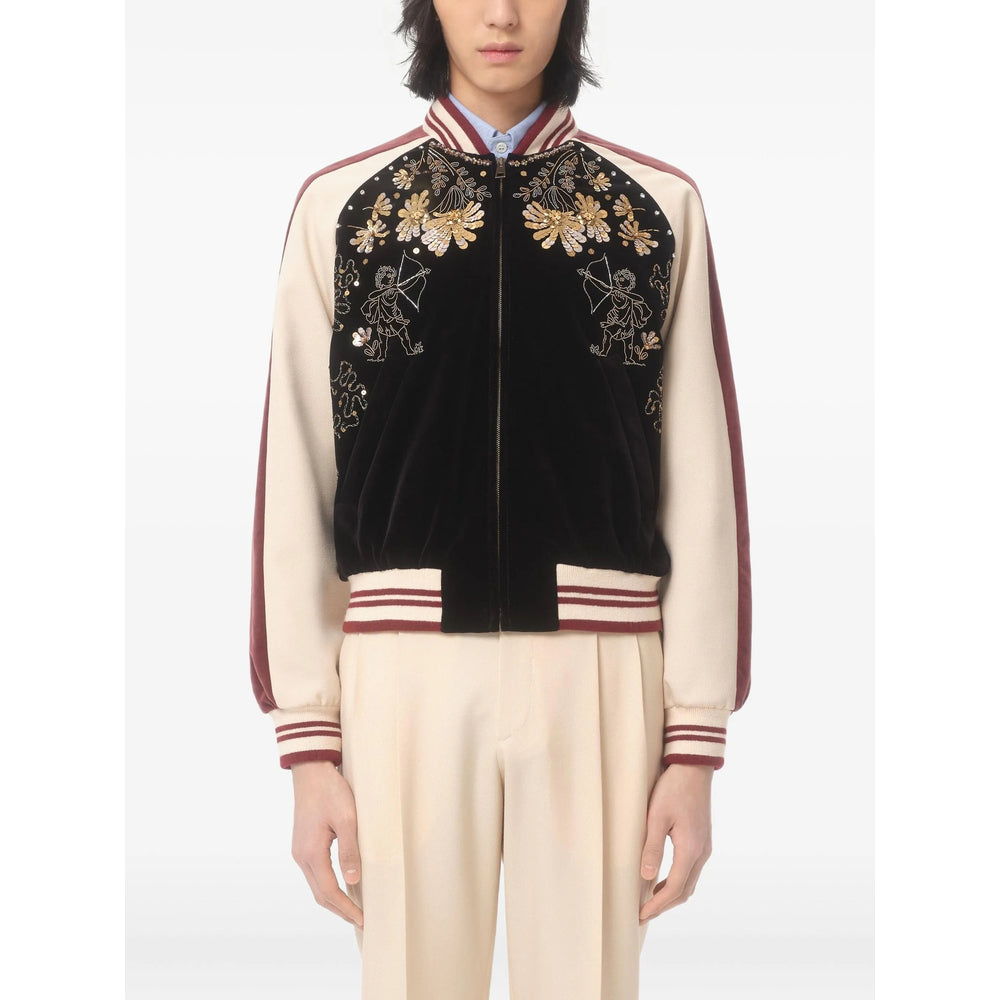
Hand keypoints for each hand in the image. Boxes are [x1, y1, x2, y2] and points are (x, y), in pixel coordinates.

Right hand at [289, 760, 363, 927]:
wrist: (311, 771)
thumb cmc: (330, 791)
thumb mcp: (346, 819)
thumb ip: (349, 850)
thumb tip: (353, 881)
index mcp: (311, 853)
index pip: (330, 891)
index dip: (346, 908)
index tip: (363, 919)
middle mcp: (301, 856)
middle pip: (320, 894)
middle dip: (340, 910)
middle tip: (361, 920)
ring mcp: (300, 851)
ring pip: (316, 885)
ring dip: (333, 899)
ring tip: (353, 908)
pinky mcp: (303, 844)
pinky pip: (315, 873)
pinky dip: (328, 885)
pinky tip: (342, 885)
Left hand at [638, 763, 713, 922]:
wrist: (693, 768)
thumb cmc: (673, 789)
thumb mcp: (657, 817)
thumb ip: (652, 848)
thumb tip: (647, 878)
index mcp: (691, 849)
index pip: (674, 889)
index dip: (657, 905)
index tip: (640, 914)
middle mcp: (702, 852)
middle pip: (685, 891)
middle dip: (664, 905)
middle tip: (642, 913)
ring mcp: (705, 847)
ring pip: (689, 882)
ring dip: (671, 895)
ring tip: (649, 901)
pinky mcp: (703, 840)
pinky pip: (691, 870)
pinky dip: (677, 882)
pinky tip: (662, 880)